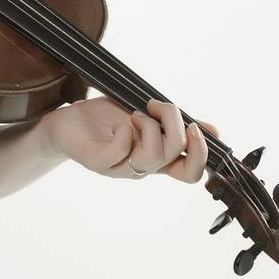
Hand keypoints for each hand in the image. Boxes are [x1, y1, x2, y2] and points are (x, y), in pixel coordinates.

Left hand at [45, 96, 219, 182]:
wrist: (66, 123)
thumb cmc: (105, 120)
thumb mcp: (146, 117)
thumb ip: (175, 124)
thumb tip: (212, 130)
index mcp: (157, 158)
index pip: (190, 173)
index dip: (202, 154)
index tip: (194, 127)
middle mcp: (141, 167)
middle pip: (175, 155)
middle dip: (174, 122)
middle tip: (155, 105)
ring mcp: (119, 167)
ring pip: (152, 157)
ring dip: (149, 126)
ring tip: (134, 114)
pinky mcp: (98, 162)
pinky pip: (120, 153)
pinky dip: (125, 133)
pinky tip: (119, 125)